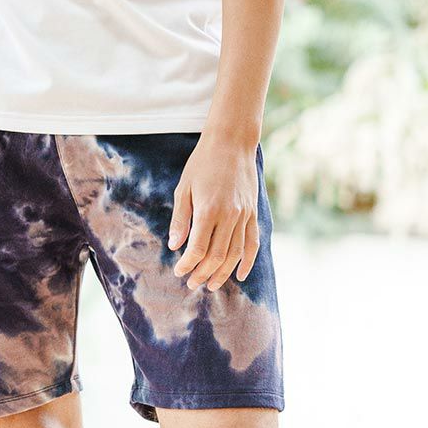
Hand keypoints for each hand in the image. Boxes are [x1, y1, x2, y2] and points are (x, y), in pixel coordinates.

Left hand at [167, 136, 259, 290]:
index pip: (198, 248)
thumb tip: (174, 246)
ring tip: (211, 284)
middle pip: (217, 256)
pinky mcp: (253, 213)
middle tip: (192, 283)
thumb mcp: (184, 188)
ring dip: (223, 273)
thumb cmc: (202, 163)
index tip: (179, 271)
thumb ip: (181, 219)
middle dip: (203, 273)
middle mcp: (229, 215)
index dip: (188, 264)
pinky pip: (253, 243)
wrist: (232, 143)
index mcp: (208, 209)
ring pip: (236, 254)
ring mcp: (244, 215)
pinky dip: (247, 261)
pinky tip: (241, 275)